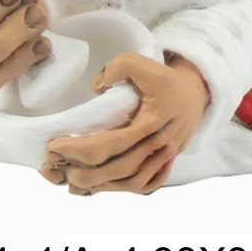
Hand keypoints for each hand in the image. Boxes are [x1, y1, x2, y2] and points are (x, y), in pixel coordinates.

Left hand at [41, 53, 208, 194]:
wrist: (197, 89)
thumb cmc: (165, 77)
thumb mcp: (143, 61)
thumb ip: (118, 67)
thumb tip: (96, 86)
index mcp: (151, 121)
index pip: (110, 144)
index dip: (79, 149)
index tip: (54, 146)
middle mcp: (159, 142)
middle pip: (120, 169)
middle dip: (87, 175)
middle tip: (61, 172)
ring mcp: (166, 155)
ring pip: (134, 181)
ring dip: (104, 187)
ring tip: (78, 184)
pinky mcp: (169, 159)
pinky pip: (149, 183)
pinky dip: (128, 189)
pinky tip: (107, 186)